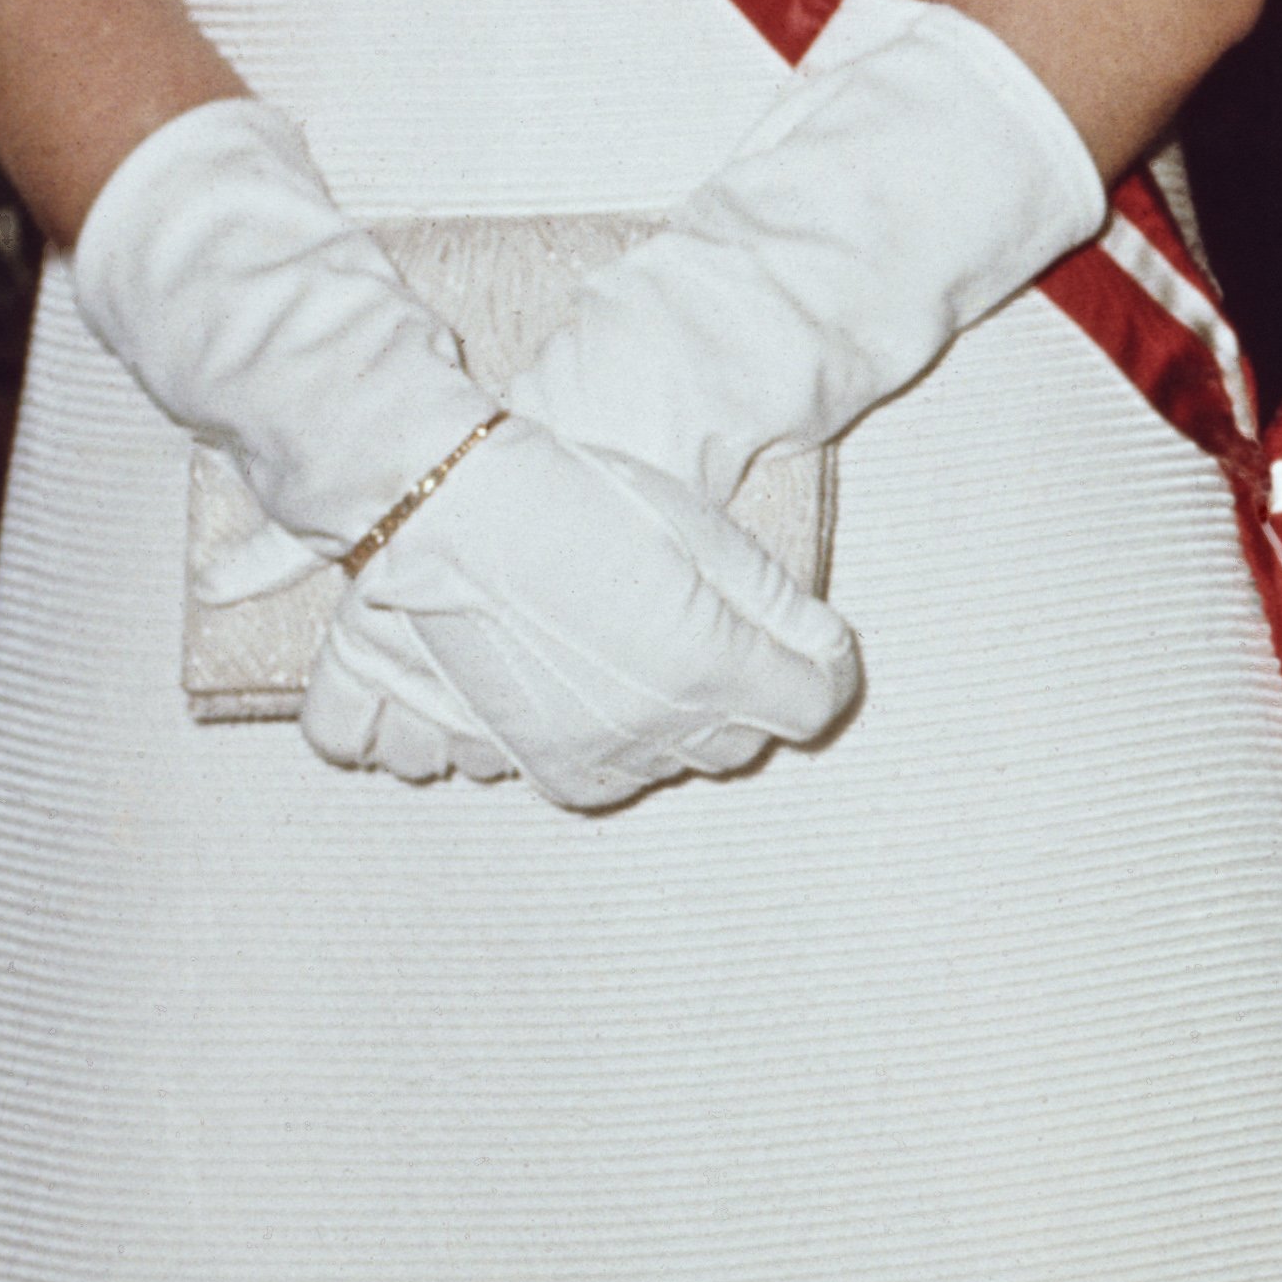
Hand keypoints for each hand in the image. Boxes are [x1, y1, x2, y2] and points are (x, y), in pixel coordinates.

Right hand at [304, 419, 859, 813]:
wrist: (451, 516)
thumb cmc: (576, 501)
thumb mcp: (699, 531)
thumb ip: (777, 602)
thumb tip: (830, 649)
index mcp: (708, 668)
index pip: (809, 706)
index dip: (822, 670)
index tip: (815, 646)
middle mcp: (654, 729)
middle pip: (741, 742)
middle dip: (751, 697)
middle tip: (728, 638)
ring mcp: (590, 753)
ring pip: (674, 765)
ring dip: (683, 726)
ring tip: (655, 656)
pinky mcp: (535, 761)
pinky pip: (606, 781)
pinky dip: (619, 749)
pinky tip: (603, 699)